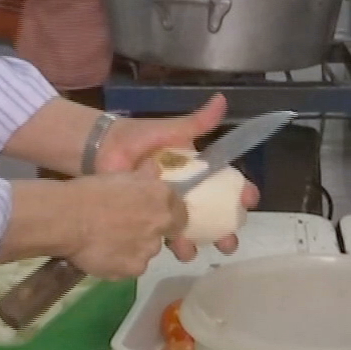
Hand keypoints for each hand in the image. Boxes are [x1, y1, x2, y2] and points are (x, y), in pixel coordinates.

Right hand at [64, 163, 186, 279]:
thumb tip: (155, 170)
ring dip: (134, 248)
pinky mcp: (134, 270)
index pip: (181, 213)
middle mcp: (162, 224)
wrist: (67, 219)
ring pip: (146, 251)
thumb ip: (144, 176)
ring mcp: (149, 250)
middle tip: (125, 228)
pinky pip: (131, 267)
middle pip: (163, 233)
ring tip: (109, 241)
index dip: (167, 216)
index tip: (152, 217)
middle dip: (148, 232)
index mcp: (162, 197)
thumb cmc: (91, 191)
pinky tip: (103, 254)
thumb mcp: (121, 175)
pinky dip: (120, 263)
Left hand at [91, 93, 260, 260]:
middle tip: (229, 241)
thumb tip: (222, 99)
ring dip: (199, 243)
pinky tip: (174, 249)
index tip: (248, 201)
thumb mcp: (171, 130)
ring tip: (194, 250)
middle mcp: (187, 192)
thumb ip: (197, 122)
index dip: (241, 194)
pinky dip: (173, 244)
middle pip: (215, 215)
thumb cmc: (139, 138)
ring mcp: (169, 207)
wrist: (103, 150)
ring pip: (191, 230)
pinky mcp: (150, 218)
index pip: (227, 184)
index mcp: (197, 170)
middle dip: (226, 230)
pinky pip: (166, 235)